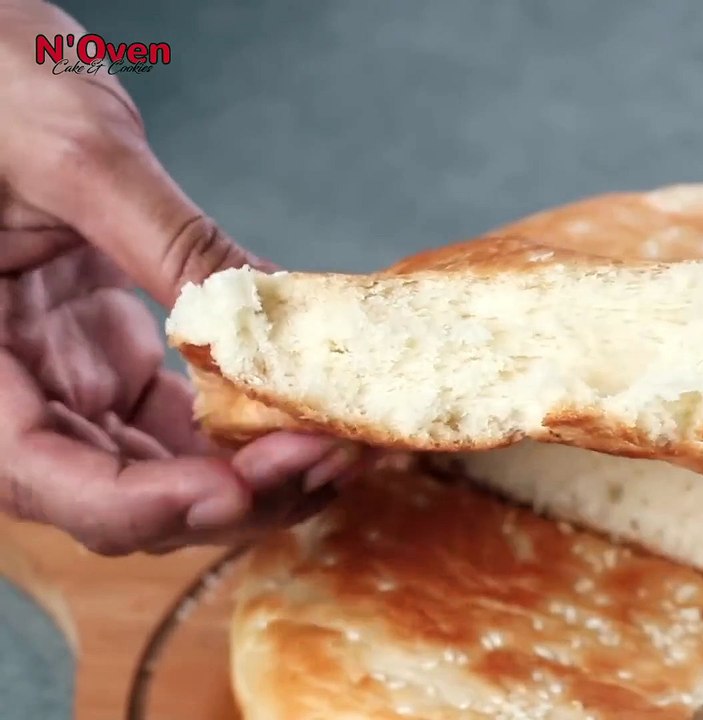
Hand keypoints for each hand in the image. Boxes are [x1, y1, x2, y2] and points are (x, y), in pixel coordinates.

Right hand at [0, 1, 363, 554]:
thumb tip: (267, 316)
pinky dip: (246, 430)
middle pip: (114, 494)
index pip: (40, 471)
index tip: (239, 486)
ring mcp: (63, 382)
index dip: (144, 500)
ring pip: (157, 472)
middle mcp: (11, 390)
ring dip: (252, 474)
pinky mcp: (107, 363)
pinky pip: (178, 423)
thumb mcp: (74, 154)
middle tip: (325, 454)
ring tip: (338, 441)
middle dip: (227, 494)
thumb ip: (169, 241)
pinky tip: (310, 412)